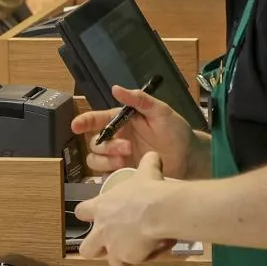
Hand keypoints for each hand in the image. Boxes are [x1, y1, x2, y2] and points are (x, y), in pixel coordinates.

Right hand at [72, 83, 195, 178]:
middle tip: (127, 148)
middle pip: (95, 143)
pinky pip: (106, 177)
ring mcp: (119, 157)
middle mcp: (117, 139)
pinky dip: (109, 175)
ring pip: (96, 160)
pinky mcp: (124, 174)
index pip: (97, 119)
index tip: (76, 126)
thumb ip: (139, 100)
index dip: (84, 121)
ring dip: (105, 161)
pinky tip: (123, 173)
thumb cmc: (176, 131)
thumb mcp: (160, 111)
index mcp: (122, 121)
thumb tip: (115, 88)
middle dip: (106, 146)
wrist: (190, 157)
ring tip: (124, 162)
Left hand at [74, 153, 176, 265]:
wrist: (158, 211)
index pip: (81, 212)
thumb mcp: (146, 172)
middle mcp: (101, 229)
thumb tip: (153, 154)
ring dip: (117, 258)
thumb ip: (147, 163)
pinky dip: (134, 262)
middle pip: (85, 248)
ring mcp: (111, 246)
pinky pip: (125, 265)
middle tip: (110, 245)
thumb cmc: (148, 190)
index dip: (88, 215)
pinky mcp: (123, 258)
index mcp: (101, 207)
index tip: (94, 216)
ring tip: (132, 253)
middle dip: (95, 248)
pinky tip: (146, 255)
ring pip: (105, 260)